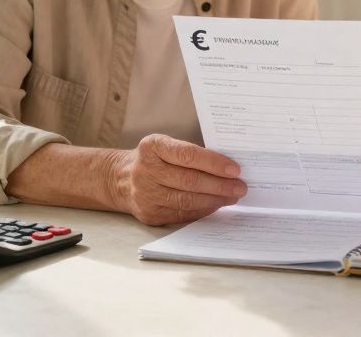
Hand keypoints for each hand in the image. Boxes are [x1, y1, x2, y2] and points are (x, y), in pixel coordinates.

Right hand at [110, 134, 246, 225]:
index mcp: (152, 147)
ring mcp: (145, 195)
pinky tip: (215, 205)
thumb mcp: (165, 145)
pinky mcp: (149, 214)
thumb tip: (227, 168)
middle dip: (220, 185)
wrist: (120, 179)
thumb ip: (190, 153)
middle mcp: (145, 170)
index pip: (187, 155)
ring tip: (232, 197)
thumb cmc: (154, 159)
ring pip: (187, 200)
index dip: (213, 163)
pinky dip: (202, 210)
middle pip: (189, 181)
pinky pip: (181, 214)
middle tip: (240, 187)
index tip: (235, 169)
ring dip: (214, 200)